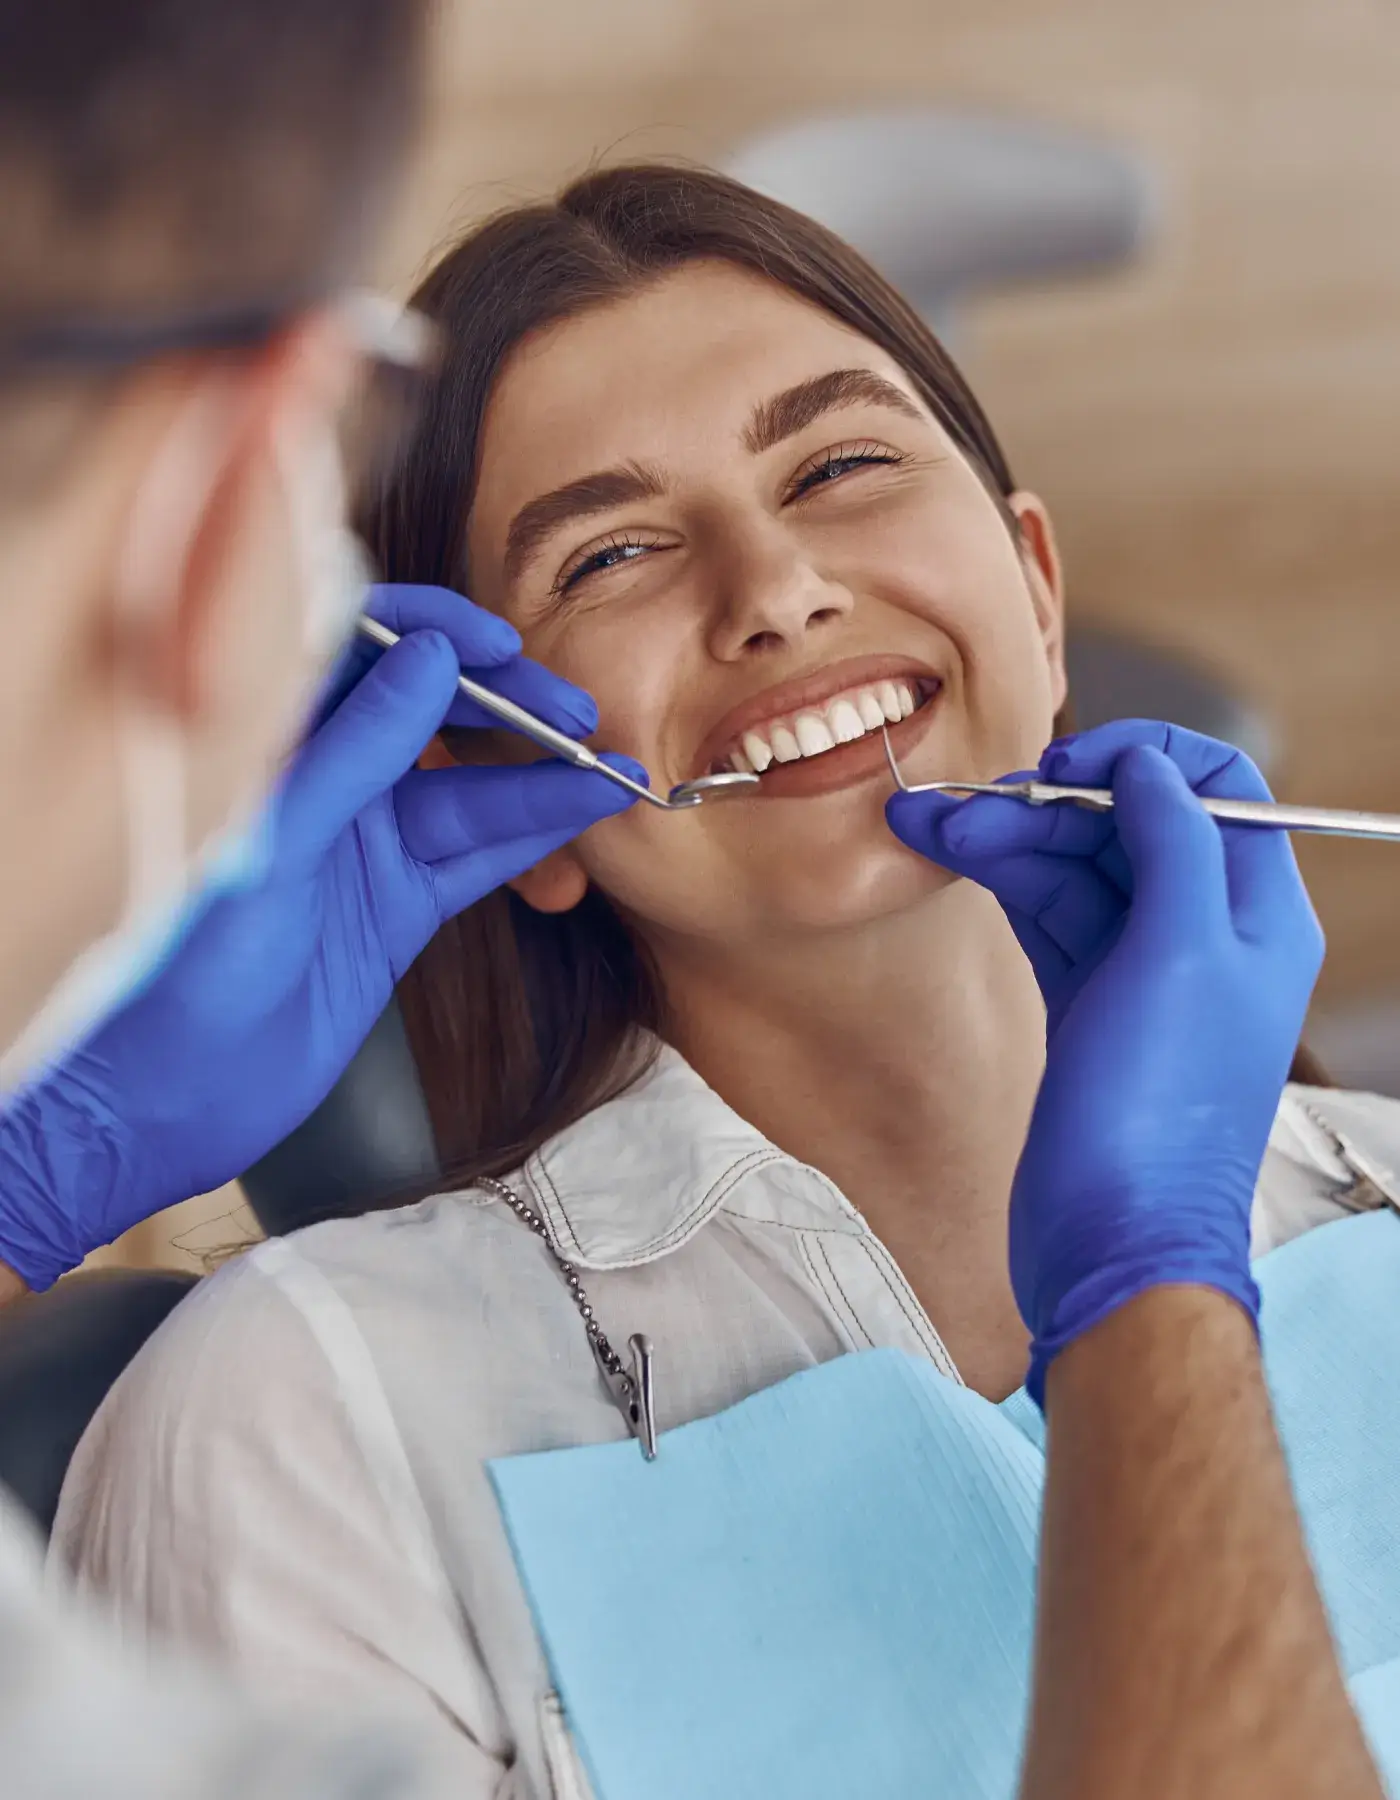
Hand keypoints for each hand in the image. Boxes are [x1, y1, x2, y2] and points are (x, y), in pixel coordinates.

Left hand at [0, 585, 642, 1288]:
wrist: (171, 1098)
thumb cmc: (182, 964)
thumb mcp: (271, 842)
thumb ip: (350, 749)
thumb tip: (427, 657)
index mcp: (270, 745)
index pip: (359, 649)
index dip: (433, 633)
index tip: (500, 642)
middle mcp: (322, 784)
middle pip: (432, 715)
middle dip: (509, 705)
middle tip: (578, 712)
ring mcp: (364, 847)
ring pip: (469, 792)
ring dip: (541, 779)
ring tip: (613, 770)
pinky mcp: (397, 909)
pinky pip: (476, 857)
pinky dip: (532, 838)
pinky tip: (584, 815)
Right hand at [887, 720, 1323, 1403]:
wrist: (1114, 1244)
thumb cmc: (1159, 1112)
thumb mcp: (1180, 956)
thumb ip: (1173, 845)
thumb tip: (1146, 768)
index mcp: (1256, 915)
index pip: (1215, 791)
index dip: (1140, 759)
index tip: (1067, 762)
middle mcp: (1205, 935)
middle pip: (1128, 826)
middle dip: (1044, 804)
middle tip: (960, 805)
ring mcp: (1143, 973)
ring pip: (1076, 871)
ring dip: (1004, 841)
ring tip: (925, 825)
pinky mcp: (1088, 1006)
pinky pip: (1047, 917)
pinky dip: (1002, 884)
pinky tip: (952, 858)